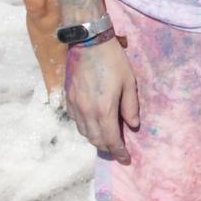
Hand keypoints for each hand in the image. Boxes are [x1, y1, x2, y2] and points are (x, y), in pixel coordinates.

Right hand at [66, 37, 139, 164]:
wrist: (87, 41)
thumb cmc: (112, 60)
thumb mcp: (129, 82)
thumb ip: (130, 106)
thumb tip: (132, 125)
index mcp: (104, 109)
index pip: (111, 140)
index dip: (119, 152)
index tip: (126, 159)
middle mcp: (86, 112)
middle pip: (96, 140)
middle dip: (108, 148)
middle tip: (118, 148)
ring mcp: (75, 105)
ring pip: (84, 132)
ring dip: (95, 138)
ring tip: (106, 137)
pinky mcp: (68, 98)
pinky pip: (76, 121)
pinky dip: (85, 127)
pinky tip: (93, 122)